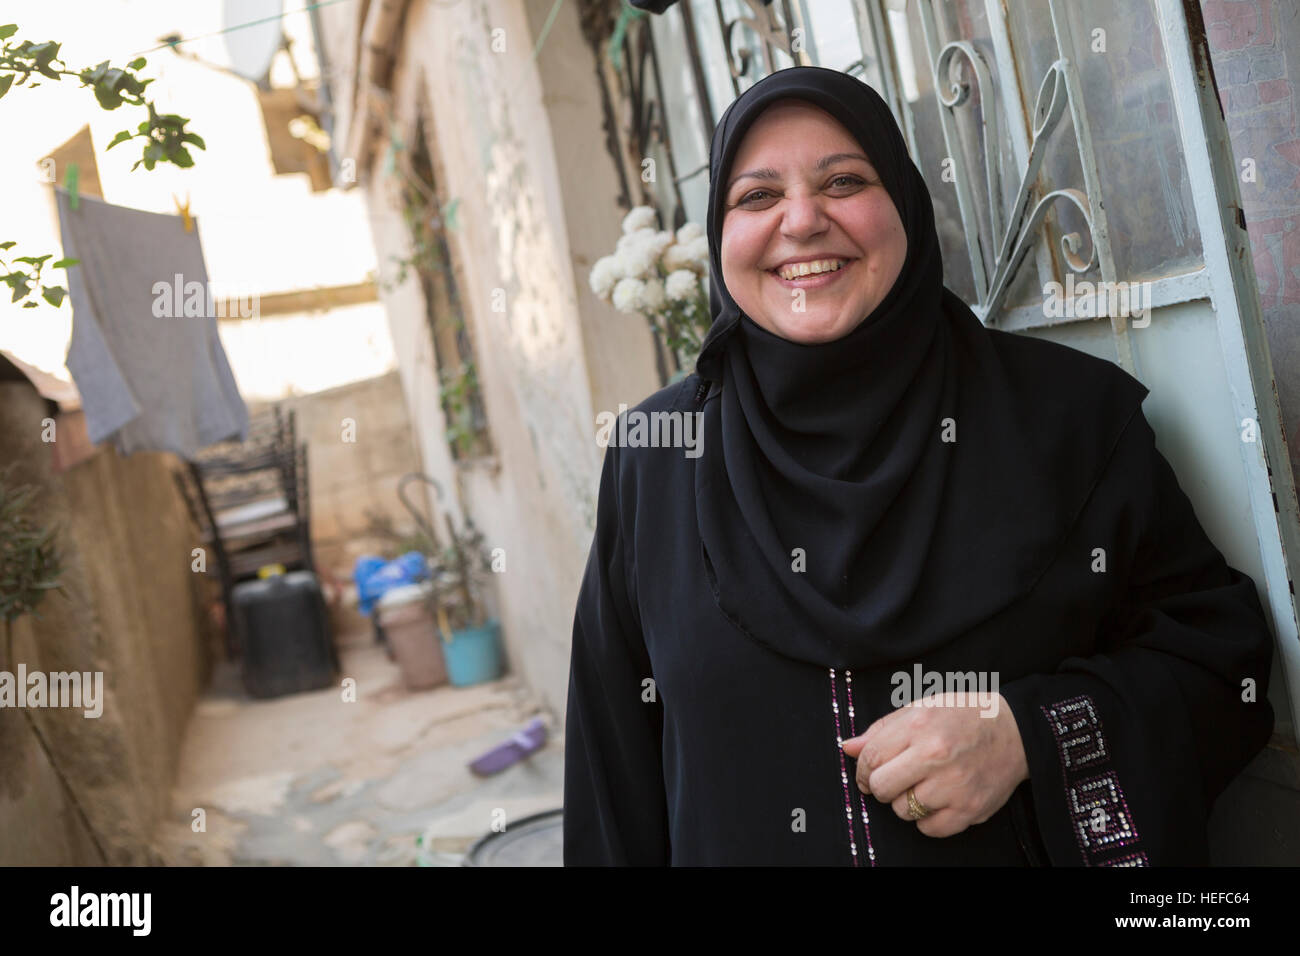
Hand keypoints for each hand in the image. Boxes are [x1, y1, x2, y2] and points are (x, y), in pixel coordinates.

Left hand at [840, 692, 1028, 837]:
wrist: (1017, 730)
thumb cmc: (964, 715)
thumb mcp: (921, 708)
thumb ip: (882, 729)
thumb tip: (848, 748)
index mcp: (919, 727)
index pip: (870, 758)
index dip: (862, 769)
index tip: (867, 772)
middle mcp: (935, 756)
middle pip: (881, 787)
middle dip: (881, 786)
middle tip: (895, 779)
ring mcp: (954, 785)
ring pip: (902, 811)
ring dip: (906, 801)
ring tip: (924, 784)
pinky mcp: (970, 809)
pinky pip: (929, 829)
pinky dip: (928, 818)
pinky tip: (938, 799)